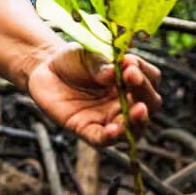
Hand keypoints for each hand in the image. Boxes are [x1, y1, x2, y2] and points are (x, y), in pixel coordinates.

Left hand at [26, 44, 161, 146]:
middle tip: (133, 78)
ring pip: (133, 129)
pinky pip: (103, 140)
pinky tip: (112, 130)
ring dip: (137, 121)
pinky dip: (110, 137)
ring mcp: (108, 118)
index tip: (129, 63)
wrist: (45, 68)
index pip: (150, 79)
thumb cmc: (73, 60)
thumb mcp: (87, 54)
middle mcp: (124, 102)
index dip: (144, 72)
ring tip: (138, 110)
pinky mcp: (88, 130)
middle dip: (145, 94)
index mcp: (130, 81)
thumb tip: (112, 73)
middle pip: (149, 105)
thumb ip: (99, 63)